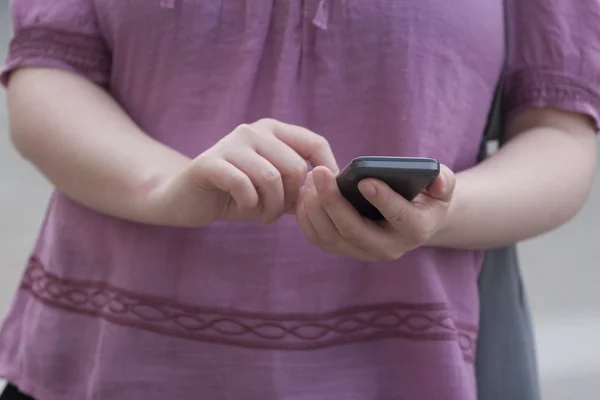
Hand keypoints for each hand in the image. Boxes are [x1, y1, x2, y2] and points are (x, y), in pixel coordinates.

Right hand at [155, 119, 338, 226]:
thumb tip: (333, 192)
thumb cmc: (236, 194)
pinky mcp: (209, 162)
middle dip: (291, 200)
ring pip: (271, 178)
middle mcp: (253, 130)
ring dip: (271, 207)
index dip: (326, 172)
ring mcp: (231, 143)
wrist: (187, 198)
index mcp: (273, 131)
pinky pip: (243, 185)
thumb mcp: (274, 191)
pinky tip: (244, 209)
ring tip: (262, 216)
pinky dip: (249, 205)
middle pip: (295, 167)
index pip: (315, 143)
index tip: (321, 198)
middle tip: (277, 214)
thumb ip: (300, 188)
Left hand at [296, 165, 455, 260]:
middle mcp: (389, 248)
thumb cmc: (426, 195)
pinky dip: (307, 216)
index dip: (384, 200)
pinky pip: (318, 238)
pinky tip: (305, 192)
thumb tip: (437, 179)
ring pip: (331, 237)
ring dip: (315, 207)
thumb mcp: (443, 186)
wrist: (411, 216)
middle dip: (333, 201)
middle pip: (354, 230)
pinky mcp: (343, 249)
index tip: (366, 180)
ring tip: (310, 178)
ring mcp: (363, 252)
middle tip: (319, 171)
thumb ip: (444, 180)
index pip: (400, 218)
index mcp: (417, 230)